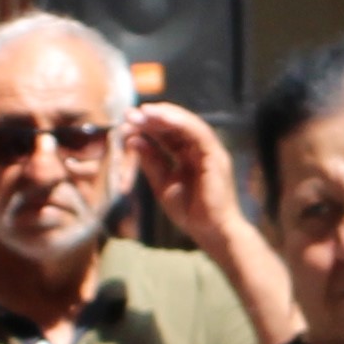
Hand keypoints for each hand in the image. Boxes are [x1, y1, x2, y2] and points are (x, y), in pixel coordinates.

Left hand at [126, 104, 243, 236]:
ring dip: (166, 116)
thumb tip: (133, 140)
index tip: (127, 120)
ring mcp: (210, 151)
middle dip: (154, 117)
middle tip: (130, 113)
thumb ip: (151, 162)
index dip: (149, 125)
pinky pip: (198, 134)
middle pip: (177, 125)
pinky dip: (181, 124)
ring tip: (144, 112)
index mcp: (188, 156)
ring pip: (188, 124)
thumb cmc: (190, 212)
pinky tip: (163, 119)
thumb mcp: (162, 184)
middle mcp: (200, 149)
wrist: (210, 232)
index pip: (169, 134)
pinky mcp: (216, 156)